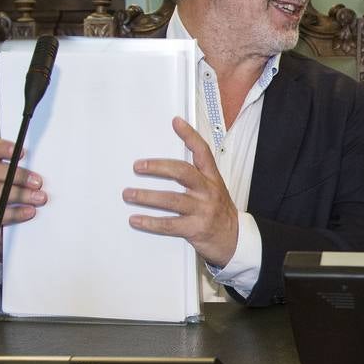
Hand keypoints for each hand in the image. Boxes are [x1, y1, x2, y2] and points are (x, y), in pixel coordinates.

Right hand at [0, 138, 45, 258]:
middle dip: (19, 175)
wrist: (3, 231)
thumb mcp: (22, 185)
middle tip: (38, 182)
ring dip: (21, 194)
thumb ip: (29, 175)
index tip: (21, 152)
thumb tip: (52, 171)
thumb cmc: (15, 202)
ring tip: (39, 198)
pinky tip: (29, 212)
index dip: (1, 148)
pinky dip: (16, 212)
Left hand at [124, 117, 239, 266]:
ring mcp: (202, 210)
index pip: (203, 152)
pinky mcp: (195, 229)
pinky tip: (136, 219)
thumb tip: (165, 165)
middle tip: (138, 166)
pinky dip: (149, 222)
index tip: (176, 123)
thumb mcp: (214, 190)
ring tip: (128, 194)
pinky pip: (169, 224)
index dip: (190, 136)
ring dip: (147, 196)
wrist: (234, 240)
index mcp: (212, 179)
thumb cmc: (219, 213)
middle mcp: (208, 192)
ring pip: (171, 200)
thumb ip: (196, 178)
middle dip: (158, 167)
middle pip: (183, 173)